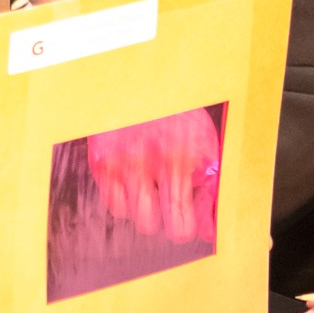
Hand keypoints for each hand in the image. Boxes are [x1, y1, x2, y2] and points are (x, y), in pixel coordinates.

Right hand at [86, 109, 219, 244]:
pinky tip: (134, 177)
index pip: (179, 224)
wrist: (148, 81)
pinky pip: (110, 197)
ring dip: (141, 205)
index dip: (185, 226)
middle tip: (168, 202)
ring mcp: (118, 160)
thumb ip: (213, 192)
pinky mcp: (100, 157)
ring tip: (151, 185)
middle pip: (148, 224)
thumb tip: (209, 231)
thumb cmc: (182, 116)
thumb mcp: (208, 150)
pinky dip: (122, 193)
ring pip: (127, 212)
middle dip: (160, 218)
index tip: (188, 217)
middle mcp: (145, 162)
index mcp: (179, 161)